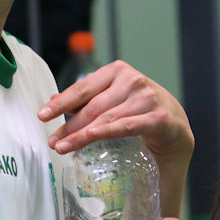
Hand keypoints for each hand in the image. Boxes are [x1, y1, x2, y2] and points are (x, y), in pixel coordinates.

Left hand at [38, 60, 193, 161]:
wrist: (176, 131)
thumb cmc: (141, 115)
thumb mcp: (113, 103)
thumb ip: (89, 101)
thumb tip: (54, 101)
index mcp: (119, 71)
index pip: (83, 87)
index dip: (61, 102)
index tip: (43, 115)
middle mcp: (133, 81)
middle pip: (93, 106)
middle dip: (69, 125)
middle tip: (53, 141)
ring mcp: (148, 98)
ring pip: (106, 118)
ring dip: (81, 134)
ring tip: (63, 147)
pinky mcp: (159, 118)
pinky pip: (127, 126)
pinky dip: (107, 132)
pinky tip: (90, 137)